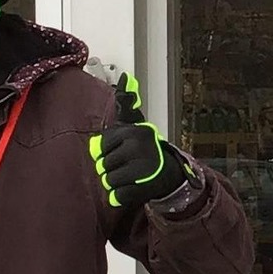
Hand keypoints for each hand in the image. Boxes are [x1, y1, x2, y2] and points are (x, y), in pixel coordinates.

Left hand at [90, 70, 192, 209]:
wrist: (172, 174)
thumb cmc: (147, 148)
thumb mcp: (136, 124)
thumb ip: (126, 104)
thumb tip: (126, 77)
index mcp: (133, 132)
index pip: (100, 146)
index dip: (108, 151)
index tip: (122, 151)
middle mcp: (137, 148)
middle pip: (103, 164)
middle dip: (112, 168)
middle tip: (128, 165)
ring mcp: (141, 169)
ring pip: (109, 181)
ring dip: (117, 182)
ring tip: (131, 176)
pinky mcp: (143, 189)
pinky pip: (118, 196)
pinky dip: (121, 196)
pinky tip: (132, 188)